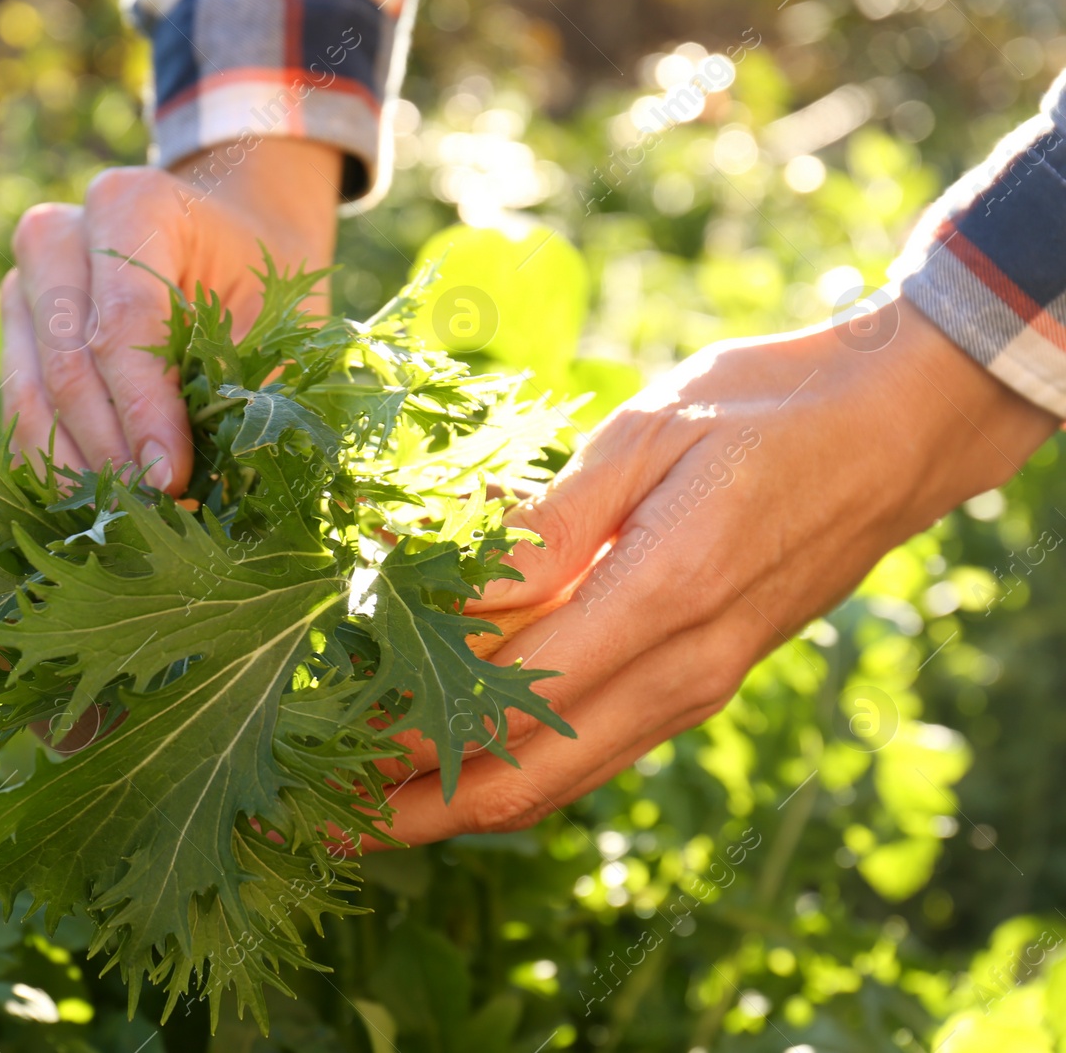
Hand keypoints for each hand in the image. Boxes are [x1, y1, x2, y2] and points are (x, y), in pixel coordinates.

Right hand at [1, 139, 341, 493]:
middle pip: (68, 362)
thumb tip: (232, 490)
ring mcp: (23, 282)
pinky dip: (55, 465)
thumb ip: (253, 386)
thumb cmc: (259, 283)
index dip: (145, 410)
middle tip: (154, 512)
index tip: (174, 478)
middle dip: (111, 450)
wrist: (227, 242)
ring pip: (30, 394)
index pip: (124, 321)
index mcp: (132, 204)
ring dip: (77, 469)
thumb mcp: (277, 319)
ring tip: (127, 520)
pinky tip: (96, 507)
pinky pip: (18, 412)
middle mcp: (59, 233)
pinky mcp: (11, 332)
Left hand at [382, 298, 1056, 843]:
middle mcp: (681, 670)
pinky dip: (521, 771)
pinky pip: (597, 751)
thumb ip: (547, 525)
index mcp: (661, 597)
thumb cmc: (768, 406)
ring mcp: (697, 687)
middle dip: (417, 809)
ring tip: (373, 812)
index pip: (506, 696)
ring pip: (562, 780)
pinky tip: (464, 766)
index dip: (408, 732)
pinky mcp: (702, 682)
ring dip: (461, 806)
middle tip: (325, 817)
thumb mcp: (645, 436)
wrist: (901, 429)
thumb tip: (444, 580)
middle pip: (527, 776)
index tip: (323, 736)